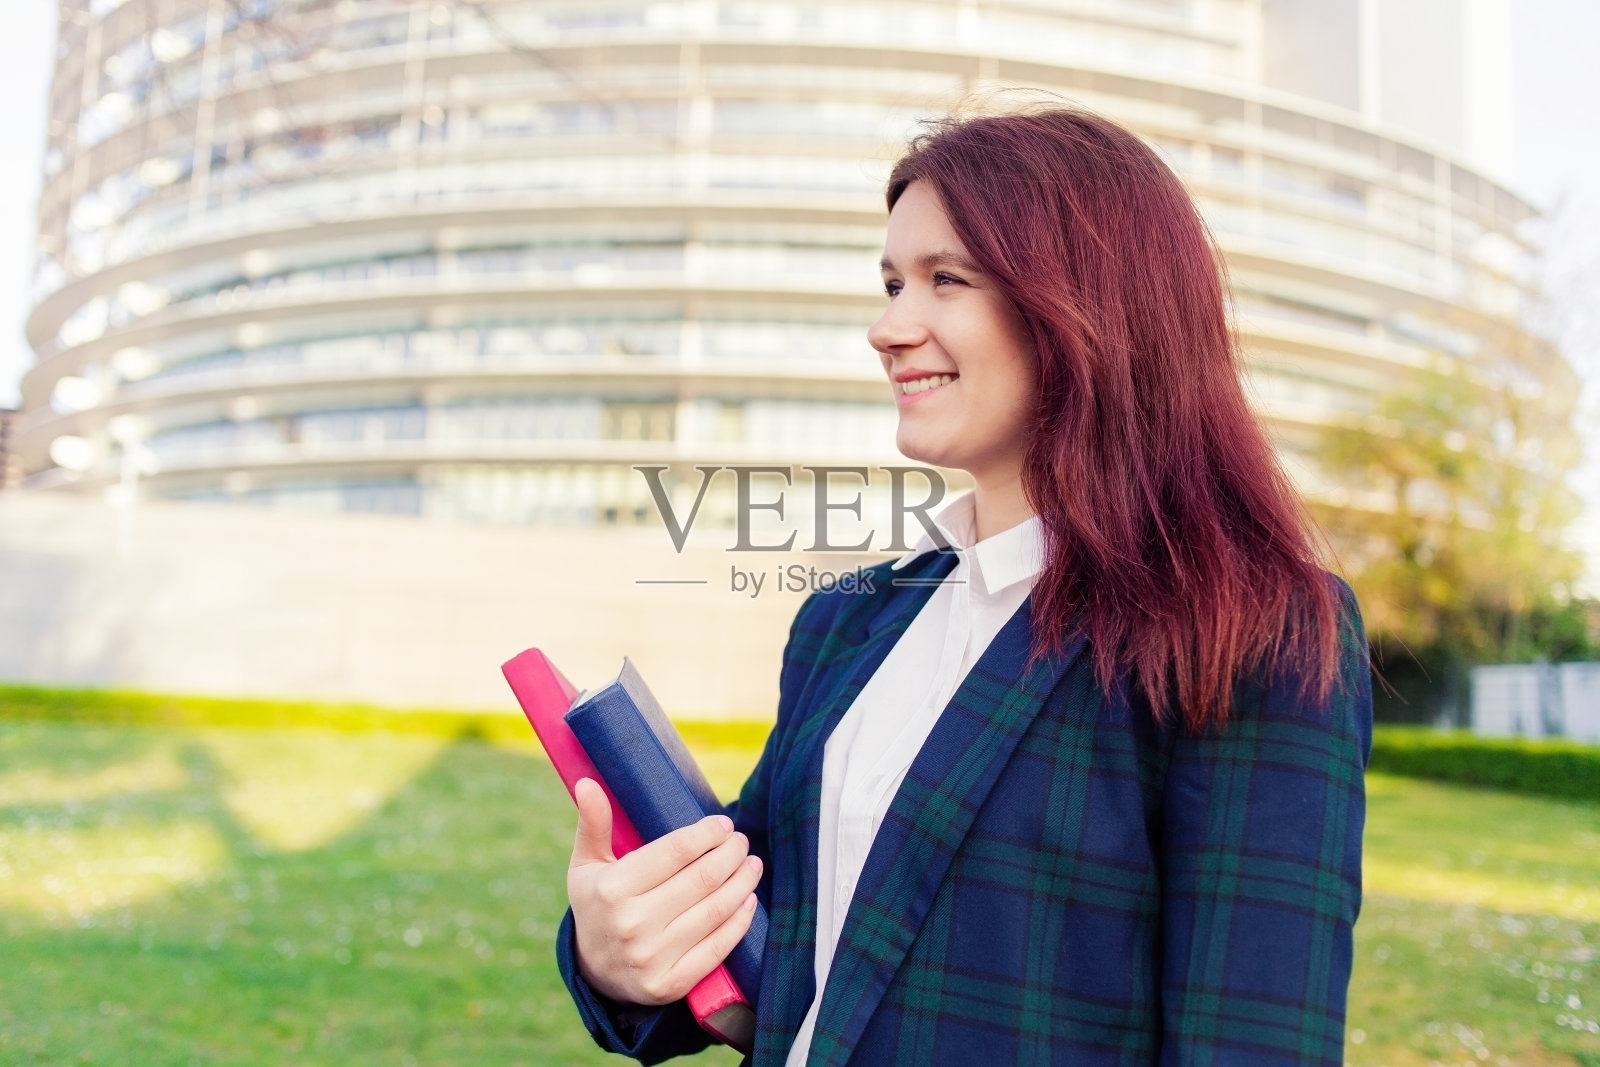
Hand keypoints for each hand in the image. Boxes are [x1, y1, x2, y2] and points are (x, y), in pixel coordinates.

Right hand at [566, 777, 762, 1004]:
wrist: (593, 973)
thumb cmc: (597, 905)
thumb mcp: (586, 865)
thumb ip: (592, 823)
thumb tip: (588, 781)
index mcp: (612, 889)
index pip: (675, 851)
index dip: (706, 834)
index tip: (723, 825)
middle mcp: (631, 924)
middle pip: (702, 879)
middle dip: (731, 854)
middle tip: (742, 842)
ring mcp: (651, 957)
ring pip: (714, 911)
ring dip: (742, 883)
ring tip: (753, 864)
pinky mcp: (670, 984)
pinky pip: (717, 948)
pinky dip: (740, 922)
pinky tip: (749, 900)